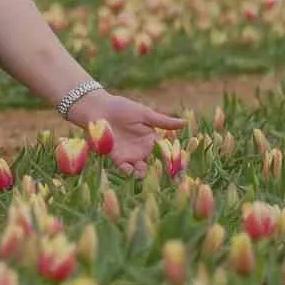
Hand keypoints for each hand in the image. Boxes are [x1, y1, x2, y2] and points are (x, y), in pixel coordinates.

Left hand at [70, 91, 185, 176]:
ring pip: (141, 171)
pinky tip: (132, 170)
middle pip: (155, 165)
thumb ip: (163, 122)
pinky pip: (126, 169)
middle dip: (161, 173)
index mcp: (152, 139)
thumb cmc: (122, 108)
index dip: (174, 159)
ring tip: (147, 174)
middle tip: (166, 177)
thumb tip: (185, 122)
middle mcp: (143, 150)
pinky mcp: (117, 158)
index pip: (166, 152)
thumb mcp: (144, 114)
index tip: (182, 166)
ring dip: (145, 174)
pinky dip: (130, 172)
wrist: (99, 109)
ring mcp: (130, 155)